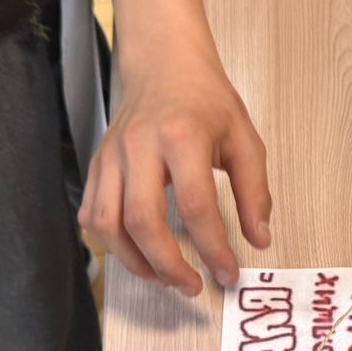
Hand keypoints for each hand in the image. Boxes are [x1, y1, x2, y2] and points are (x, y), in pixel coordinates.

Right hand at [79, 33, 270, 291]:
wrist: (163, 64)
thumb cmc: (206, 101)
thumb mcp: (244, 139)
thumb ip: (254, 192)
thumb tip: (259, 240)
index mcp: (182, 137)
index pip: (196, 207)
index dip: (213, 249)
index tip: (228, 274)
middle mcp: (139, 147)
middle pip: (143, 221)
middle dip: (168, 265)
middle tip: (192, 286)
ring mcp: (111, 156)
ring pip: (108, 224)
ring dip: (135, 261)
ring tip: (164, 277)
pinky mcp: (96, 164)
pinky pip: (91, 214)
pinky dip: (109, 243)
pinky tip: (135, 253)